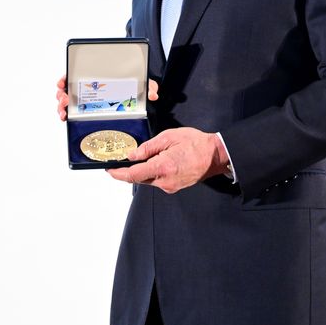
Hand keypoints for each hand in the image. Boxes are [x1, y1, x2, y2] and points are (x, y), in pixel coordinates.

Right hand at [56, 76, 158, 120]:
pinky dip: (66, 115)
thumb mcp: (140, 84)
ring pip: (67, 102)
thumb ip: (148, 86)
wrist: (133, 99)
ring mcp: (86, 101)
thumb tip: (153, 94)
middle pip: (68, 89)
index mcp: (97, 78)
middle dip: (62, 94)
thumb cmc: (133, 89)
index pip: (76, 74)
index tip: (63, 82)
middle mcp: (89, 89)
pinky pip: (72, 113)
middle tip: (64, 99)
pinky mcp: (86, 113)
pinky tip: (66, 118)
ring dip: (61, 106)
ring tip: (63, 111)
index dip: (66, 78)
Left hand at [108, 127, 228, 193]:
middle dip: (130, 170)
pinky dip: (154, 172)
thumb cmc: (196, 143)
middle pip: (139, 178)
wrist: (215, 156)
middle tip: (124, 159)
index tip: (109, 170)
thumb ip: (149, 147)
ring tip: (149, 156)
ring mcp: (170, 186)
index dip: (118, 173)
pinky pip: (158, 180)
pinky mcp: (174, 187)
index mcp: (162, 167)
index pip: (133, 174)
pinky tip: (160, 161)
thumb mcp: (169, 137)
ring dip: (144, 170)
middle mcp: (164, 181)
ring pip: (148, 179)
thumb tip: (133, 155)